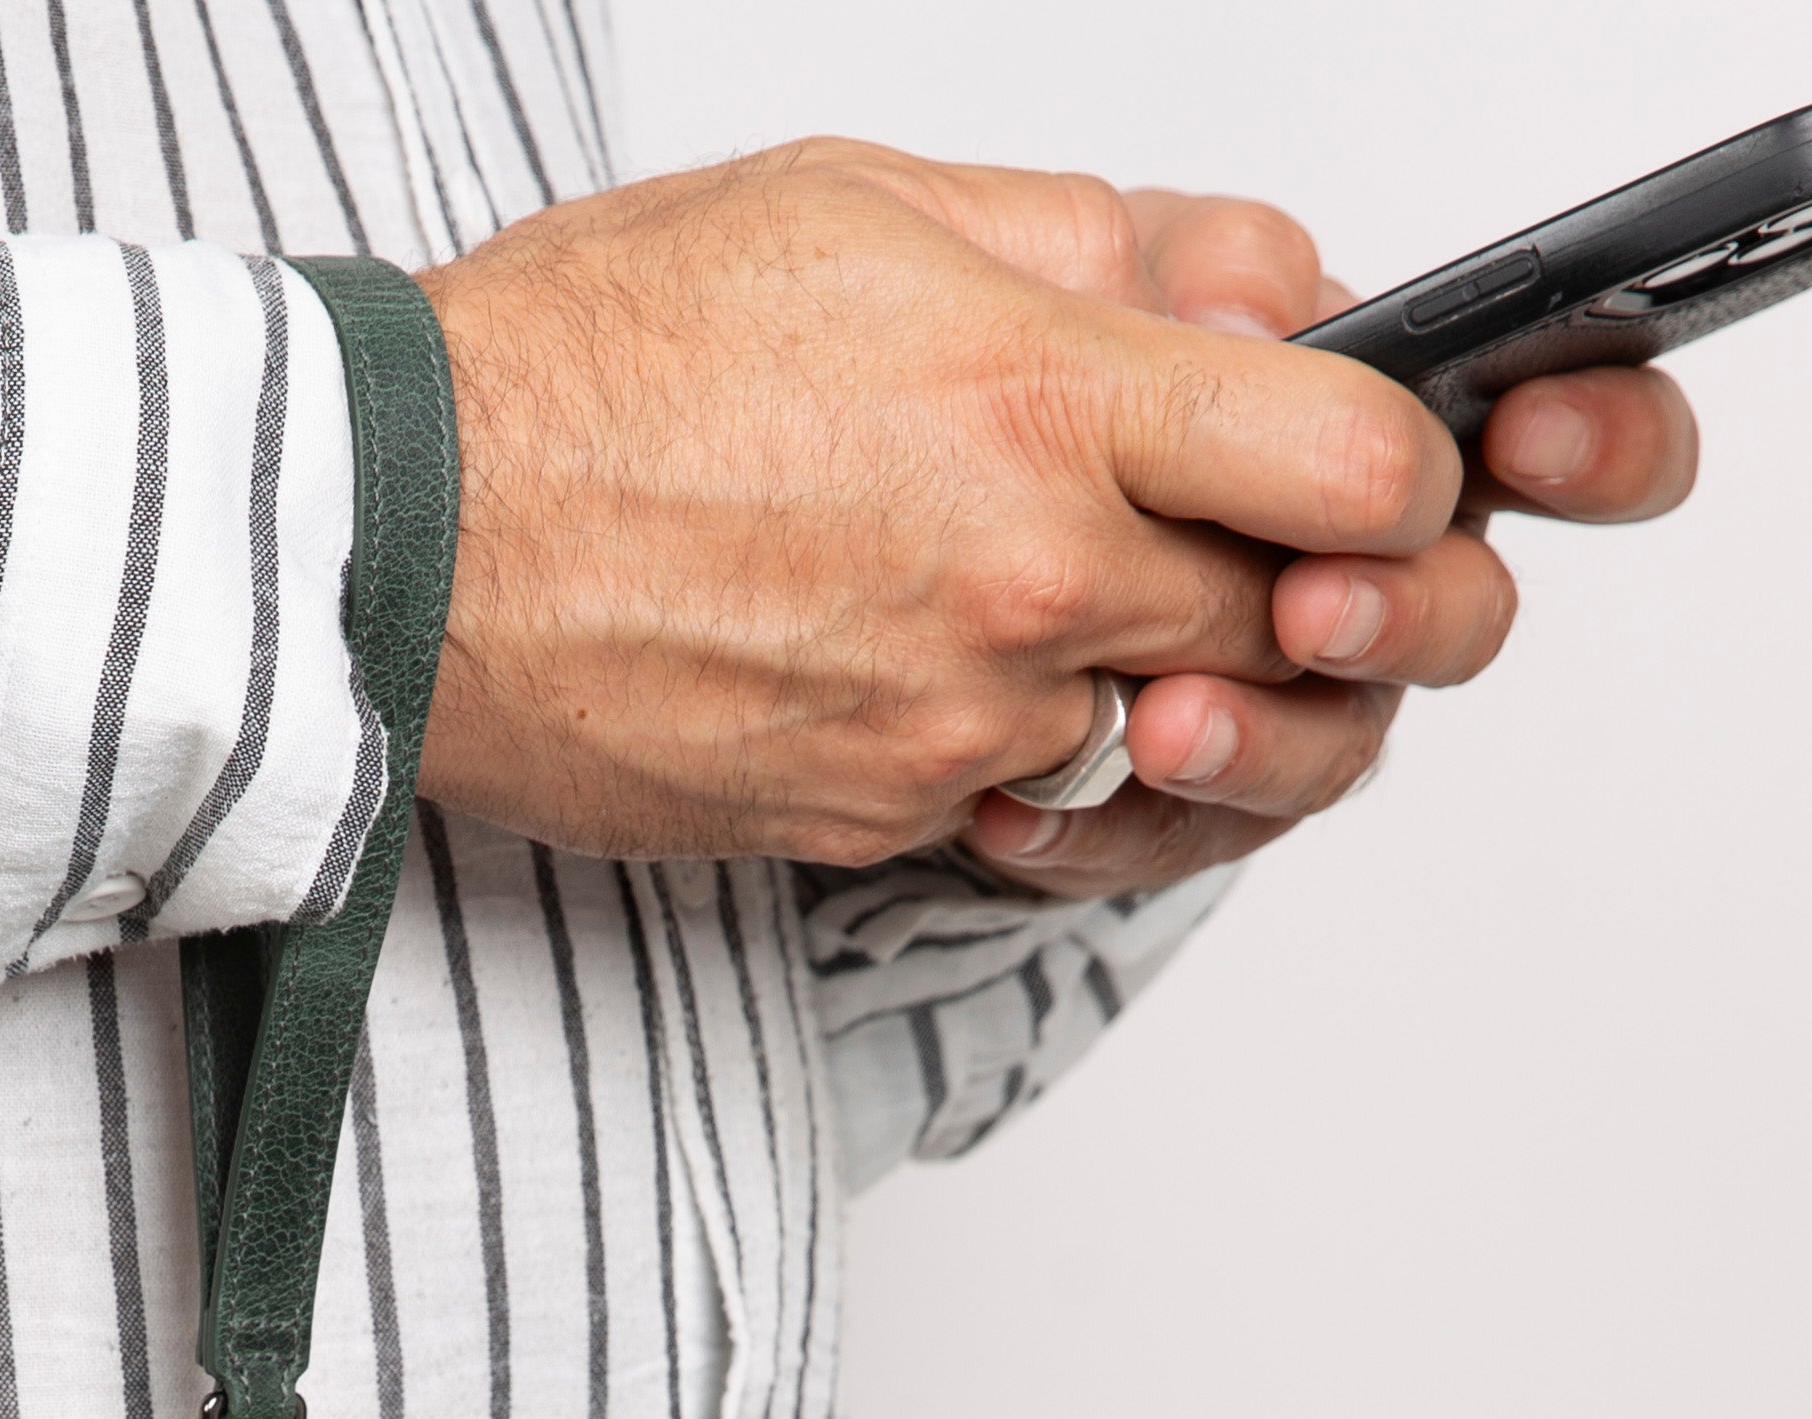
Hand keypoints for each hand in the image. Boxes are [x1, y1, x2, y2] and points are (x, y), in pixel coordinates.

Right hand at [412, 141, 1466, 865]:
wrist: (407, 537)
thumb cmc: (592, 361)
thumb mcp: (867, 206)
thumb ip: (1095, 245)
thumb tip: (1248, 283)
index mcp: (1050, 403)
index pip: (1366, 470)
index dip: (1404, 473)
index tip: (1362, 463)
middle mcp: (1033, 585)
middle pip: (1296, 625)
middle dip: (1290, 582)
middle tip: (1236, 533)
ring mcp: (967, 724)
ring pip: (1173, 729)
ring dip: (1157, 671)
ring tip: (1054, 586)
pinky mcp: (892, 819)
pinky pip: (1034, 799)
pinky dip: (1023, 740)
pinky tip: (938, 657)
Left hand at [955, 192, 1703, 898]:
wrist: (821, 525)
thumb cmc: (961, 378)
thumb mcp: (1050, 268)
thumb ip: (1177, 262)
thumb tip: (1259, 316)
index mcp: (1365, 408)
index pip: (1556, 410)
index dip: (1597, 433)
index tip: (1529, 437)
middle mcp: (1350, 556)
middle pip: (1466, 608)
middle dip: (1409, 611)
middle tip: (1314, 605)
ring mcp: (1277, 687)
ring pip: (1336, 745)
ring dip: (1263, 741)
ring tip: (1163, 724)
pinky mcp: (1179, 795)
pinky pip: (1183, 840)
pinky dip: (1105, 827)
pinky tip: (1020, 806)